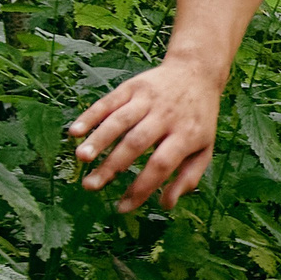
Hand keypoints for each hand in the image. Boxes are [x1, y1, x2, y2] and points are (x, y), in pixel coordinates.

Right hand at [67, 58, 224, 212]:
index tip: (123, 207)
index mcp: (187, 134)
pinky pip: (108, 101)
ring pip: (119, 120)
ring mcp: (148, 99)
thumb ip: (188, 177)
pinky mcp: (132, 86)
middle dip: (112, 166)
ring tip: (81, 159)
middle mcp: (166, 115)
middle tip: (90, 186)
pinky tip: (75, 132)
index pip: (161, 165)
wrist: (197, 72)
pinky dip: (91, 116)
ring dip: (98, 139)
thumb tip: (166, 205)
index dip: (142, 188)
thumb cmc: (198, 119)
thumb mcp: (205, 148)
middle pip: (136, 143)